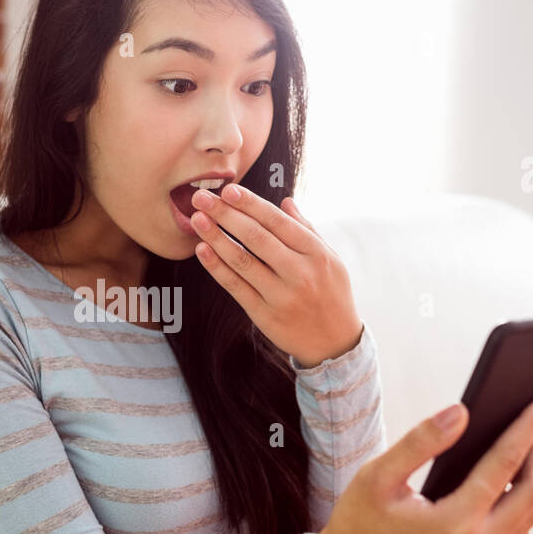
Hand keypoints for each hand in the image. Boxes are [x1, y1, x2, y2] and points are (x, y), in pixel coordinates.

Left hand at [190, 185, 361, 367]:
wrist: (335, 343)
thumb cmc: (331, 294)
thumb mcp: (330, 259)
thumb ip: (306, 230)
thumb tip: (285, 202)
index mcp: (316, 253)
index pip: (277, 222)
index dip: (250, 204)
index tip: (228, 190)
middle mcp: (300, 273)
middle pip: (256, 237)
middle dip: (226, 214)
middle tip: (202, 198)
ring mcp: (281, 296)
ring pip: (242, 261)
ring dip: (216, 237)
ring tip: (197, 219)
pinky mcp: (264, 315)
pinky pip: (236, 286)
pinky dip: (217, 267)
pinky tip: (202, 250)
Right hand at [284, 391, 532, 533]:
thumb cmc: (357, 524)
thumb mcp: (377, 476)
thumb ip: (421, 442)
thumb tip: (462, 413)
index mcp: (455, 523)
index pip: (506, 464)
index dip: (529, 427)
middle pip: (532, 493)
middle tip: (531, 427)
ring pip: (529, 517)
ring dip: (530, 483)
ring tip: (516, 453)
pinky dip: (518, 507)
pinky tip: (501, 487)